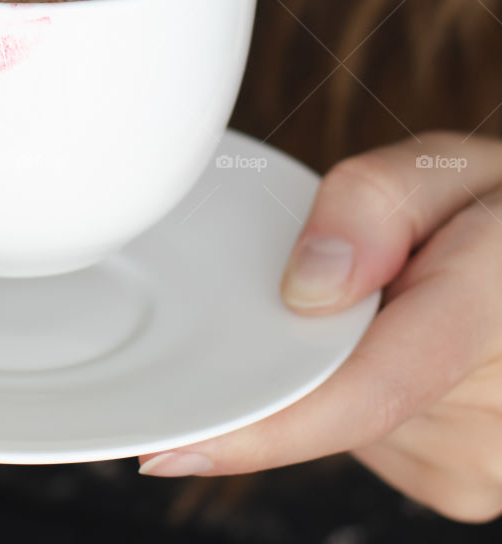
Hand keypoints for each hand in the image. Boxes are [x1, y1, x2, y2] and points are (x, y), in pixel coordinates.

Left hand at [138, 132, 501, 522]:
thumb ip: (374, 201)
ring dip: (331, 364)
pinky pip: (364, 435)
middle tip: (326, 279)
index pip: (370, 389)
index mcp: (497, 310)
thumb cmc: (494, 209)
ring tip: (384, 302)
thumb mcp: (444, 165)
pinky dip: (351, 387)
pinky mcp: (456, 480)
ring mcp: (482, 461)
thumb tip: (306, 284)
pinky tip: (386, 340)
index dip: (266, 426)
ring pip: (343, 420)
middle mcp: (497, 413)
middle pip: (337, 401)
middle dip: (299, 349)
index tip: (175, 444)